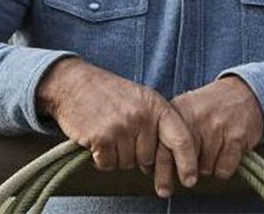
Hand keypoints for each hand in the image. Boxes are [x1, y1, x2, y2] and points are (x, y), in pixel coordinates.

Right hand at [36, 57, 196, 195]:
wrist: (74, 83)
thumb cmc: (108, 94)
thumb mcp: (141, 100)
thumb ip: (156, 125)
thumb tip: (163, 163)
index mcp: (157, 105)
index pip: (181, 139)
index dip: (187, 163)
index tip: (189, 180)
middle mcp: (143, 116)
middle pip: (149, 158)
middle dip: (136, 155)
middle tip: (121, 134)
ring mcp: (123, 127)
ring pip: (128, 164)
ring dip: (117, 156)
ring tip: (108, 132)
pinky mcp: (102, 138)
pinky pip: (108, 164)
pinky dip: (100, 158)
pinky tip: (97, 139)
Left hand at [166, 75, 263, 185]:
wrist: (243, 93)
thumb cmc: (210, 108)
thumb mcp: (185, 110)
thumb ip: (167, 134)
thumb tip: (151, 167)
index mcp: (179, 112)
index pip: (163, 149)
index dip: (163, 172)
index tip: (163, 188)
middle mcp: (196, 118)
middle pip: (185, 163)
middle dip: (189, 169)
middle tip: (194, 163)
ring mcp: (217, 127)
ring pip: (205, 168)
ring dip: (209, 165)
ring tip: (213, 148)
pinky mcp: (236, 137)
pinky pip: (223, 169)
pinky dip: (224, 167)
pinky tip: (226, 152)